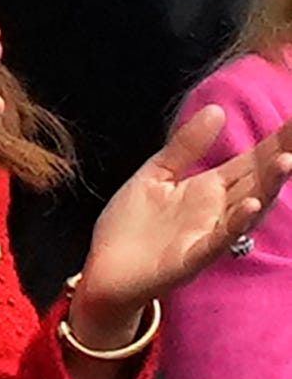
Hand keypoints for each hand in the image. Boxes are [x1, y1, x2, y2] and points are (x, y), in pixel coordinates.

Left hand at [70, 106, 291, 348]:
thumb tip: (217, 109)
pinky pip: (220, 239)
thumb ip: (186, 146)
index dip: (278, 140)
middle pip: (259, 179)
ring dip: (269, 186)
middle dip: (284, 155)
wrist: (105, 269)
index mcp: (211, 188)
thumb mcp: (156, 175)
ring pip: (248, 208)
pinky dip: (236, 223)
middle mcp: (219, 209)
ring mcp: (210, 233)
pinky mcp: (193, 256)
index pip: (252, 160)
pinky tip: (251, 206)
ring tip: (287, 160)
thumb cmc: (132, 224)